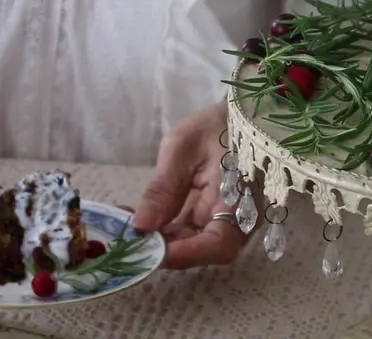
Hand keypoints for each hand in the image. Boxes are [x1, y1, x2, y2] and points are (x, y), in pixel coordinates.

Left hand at [134, 101, 252, 268]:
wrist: (246, 117)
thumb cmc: (217, 125)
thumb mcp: (183, 148)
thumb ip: (163, 189)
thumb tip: (141, 226)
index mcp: (239, 199)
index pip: (217, 244)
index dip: (183, 254)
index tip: (146, 251)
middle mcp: (241, 219)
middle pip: (203, 250)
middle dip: (162, 248)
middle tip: (125, 239)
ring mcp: (230, 221)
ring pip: (195, 244)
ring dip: (162, 241)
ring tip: (127, 229)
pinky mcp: (218, 218)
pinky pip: (194, 233)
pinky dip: (168, 231)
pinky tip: (143, 221)